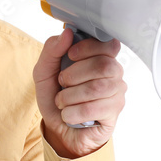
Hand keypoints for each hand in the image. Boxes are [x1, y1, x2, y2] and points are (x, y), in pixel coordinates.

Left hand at [33, 27, 125, 158]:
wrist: (57, 127)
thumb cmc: (55, 95)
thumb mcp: (44, 71)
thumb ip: (52, 50)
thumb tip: (68, 33)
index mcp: (100, 58)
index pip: (108, 44)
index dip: (89, 48)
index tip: (71, 55)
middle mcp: (114, 74)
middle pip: (104, 66)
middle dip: (74, 75)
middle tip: (62, 82)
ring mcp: (116, 94)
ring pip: (98, 88)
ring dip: (70, 96)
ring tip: (62, 101)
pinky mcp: (113, 113)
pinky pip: (95, 109)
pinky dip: (73, 112)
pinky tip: (69, 115)